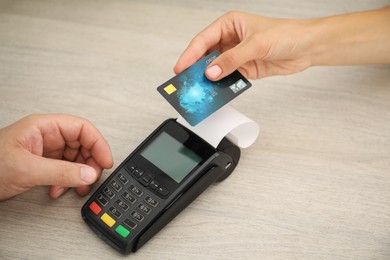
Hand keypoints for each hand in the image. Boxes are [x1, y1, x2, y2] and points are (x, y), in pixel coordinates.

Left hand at [0, 114, 113, 200]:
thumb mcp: (27, 169)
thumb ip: (62, 172)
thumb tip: (89, 173)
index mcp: (44, 127)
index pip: (81, 128)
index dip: (97, 143)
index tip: (105, 160)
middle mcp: (47, 136)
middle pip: (82, 143)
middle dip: (89, 162)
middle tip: (92, 176)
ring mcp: (46, 151)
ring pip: (76, 158)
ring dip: (79, 174)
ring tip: (78, 186)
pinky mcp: (43, 165)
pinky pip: (65, 170)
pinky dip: (68, 181)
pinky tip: (60, 190)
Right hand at [174, 11, 314, 79]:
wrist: (308, 47)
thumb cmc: (286, 34)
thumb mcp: (255, 45)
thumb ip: (232, 60)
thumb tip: (211, 72)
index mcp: (229, 25)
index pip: (203, 40)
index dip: (190, 54)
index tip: (180, 68)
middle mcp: (230, 39)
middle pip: (206, 55)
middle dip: (196, 69)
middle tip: (186, 82)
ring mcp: (237, 56)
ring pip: (216, 69)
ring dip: (209, 79)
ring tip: (198, 90)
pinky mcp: (244, 69)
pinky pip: (228, 78)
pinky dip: (222, 86)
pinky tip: (216, 92)